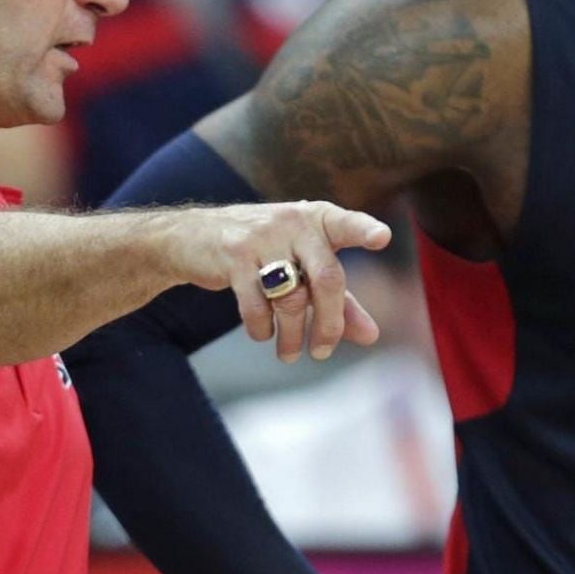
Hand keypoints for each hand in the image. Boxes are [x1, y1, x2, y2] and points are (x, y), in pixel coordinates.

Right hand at [172, 201, 390, 362]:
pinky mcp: (234, 255)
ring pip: (291, 298)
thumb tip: (371, 336)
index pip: (346, 223)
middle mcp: (294, 222)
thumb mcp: (302, 266)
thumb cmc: (262, 251)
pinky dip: (261, 328)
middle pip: (326, 278)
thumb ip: (340, 300)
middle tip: (322, 351)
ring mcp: (263, 237)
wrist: (191, 236)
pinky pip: (256, 305)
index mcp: (317, 219)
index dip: (364, 229)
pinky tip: (262, 332)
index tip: (383, 238)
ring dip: (291, 335)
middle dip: (329, 324)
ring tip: (289, 354)